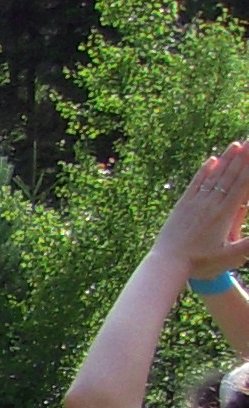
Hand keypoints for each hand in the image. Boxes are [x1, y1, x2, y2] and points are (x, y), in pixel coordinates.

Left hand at [156, 139, 248, 271]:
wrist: (167, 264)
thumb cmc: (200, 264)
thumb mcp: (230, 257)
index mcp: (224, 214)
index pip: (243, 185)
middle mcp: (210, 204)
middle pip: (230, 176)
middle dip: (243, 157)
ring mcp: (195, 203)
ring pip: (214, 177)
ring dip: (226, 160)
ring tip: (236, 144)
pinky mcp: (182, 206)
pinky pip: (195, 185)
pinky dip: (204, 172)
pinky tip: (211, 160)